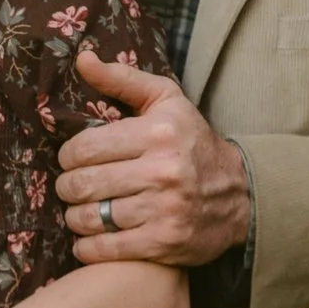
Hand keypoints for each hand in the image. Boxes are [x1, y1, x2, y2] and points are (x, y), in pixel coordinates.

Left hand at [54, 49, 251, 267]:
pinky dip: (87, 247)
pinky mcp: (165, 243)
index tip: (71, 160)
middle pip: (83, 184)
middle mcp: (162, 171)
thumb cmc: (192, 142)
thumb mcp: (165, 101)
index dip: (68, 156)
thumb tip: (82, 58)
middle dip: (67, 187)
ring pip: (90, 218)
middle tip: (71, 187)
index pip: (85, 148)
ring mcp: (164, 210)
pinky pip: (106, 249)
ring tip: (79, 210)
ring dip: (74, 216)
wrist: (241, 195)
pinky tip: (87, 238)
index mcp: (158, 133)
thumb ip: (122, 79)